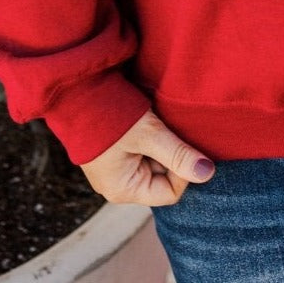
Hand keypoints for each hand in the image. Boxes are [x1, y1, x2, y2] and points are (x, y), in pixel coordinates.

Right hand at [80, 109, 215, 205]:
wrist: (76, 90)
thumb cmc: (109, 116)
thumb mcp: (149, 134)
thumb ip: (178, 155)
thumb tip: (208, 174)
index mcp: (122, 190)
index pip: (170, 192)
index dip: (183, 170)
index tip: (183, 143)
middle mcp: (118, 185)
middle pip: (163, 178)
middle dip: (171, 155)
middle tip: (168, 130)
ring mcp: (115, 170)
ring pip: (155, 163)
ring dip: (162, 144)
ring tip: (154, 124)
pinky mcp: (114, 154)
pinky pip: (143, 152)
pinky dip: (151, 139)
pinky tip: (145, 122)